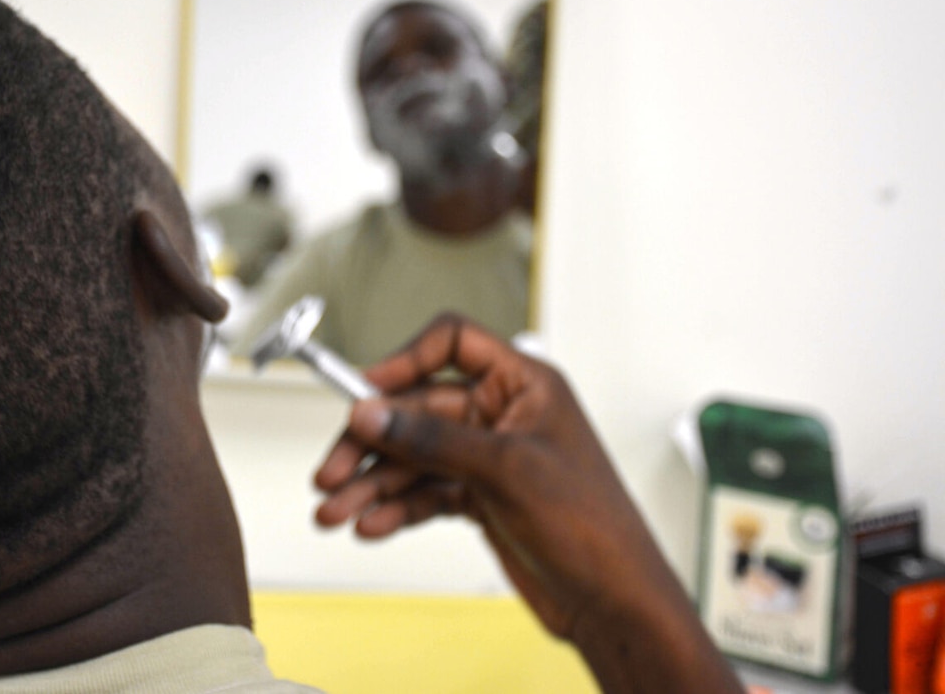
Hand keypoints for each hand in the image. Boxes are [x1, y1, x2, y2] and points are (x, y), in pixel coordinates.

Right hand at [313, 315, 743, 692]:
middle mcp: (502, 414)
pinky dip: (395, 507)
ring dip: (372, 483)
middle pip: (417, 409)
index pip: (453, 343)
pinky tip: (371, 524)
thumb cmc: (591, 526)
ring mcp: (488, 458)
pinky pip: (424, 492)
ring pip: (413, 457)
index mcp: (524, 384)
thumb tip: (374, 413)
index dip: (403, 360)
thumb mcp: (505, 471)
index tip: (362, 391)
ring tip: (336, 511)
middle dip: (371, 442)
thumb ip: (433, 439)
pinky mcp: (479, 497)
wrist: (614, 601)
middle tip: (331, 472)